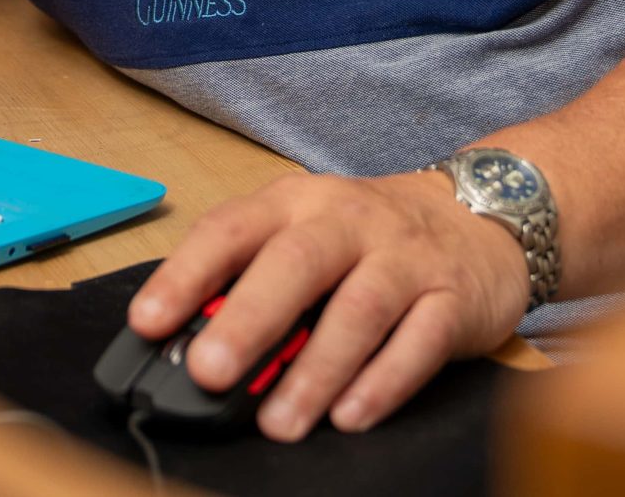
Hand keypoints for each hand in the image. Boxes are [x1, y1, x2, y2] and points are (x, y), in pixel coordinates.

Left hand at [128, 170, 529, 440]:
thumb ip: (252, 281)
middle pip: (295, 263)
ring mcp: (404, 257)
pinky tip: (350, 417)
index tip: (148, 323)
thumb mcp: (303, 236)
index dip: (186, 274)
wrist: (476, 213)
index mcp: (295, 202)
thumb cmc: (366, 238)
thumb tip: (188, 347)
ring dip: (315, 370)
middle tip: (210, 373)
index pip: (231, 229)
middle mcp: (348, 221)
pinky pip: (420, 341)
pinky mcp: (452, 297)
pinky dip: (383, 382)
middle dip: (248, 320)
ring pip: (359, 309)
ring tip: (278, 422)